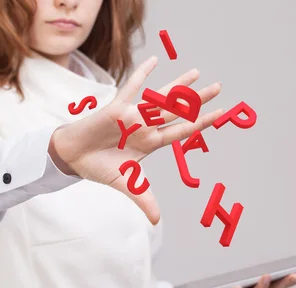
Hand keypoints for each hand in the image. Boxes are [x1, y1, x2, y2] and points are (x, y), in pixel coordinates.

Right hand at [48, 55, 224, 224]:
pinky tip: (155, 59)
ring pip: (160, 98)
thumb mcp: (127, 184)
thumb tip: (156, 221)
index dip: (201, 122)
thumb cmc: (100, 167)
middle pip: (177, 111)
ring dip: (178, 85)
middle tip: (219, 87)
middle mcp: (146, 126)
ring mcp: (132, 115)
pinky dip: (142, 74)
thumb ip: (144, 200)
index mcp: (151, 142)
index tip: (221, 114)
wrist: (74, 157)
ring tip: (197, 73)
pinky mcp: (116, 107)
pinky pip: (131, 87)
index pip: (182, 131)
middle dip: (198, 100)